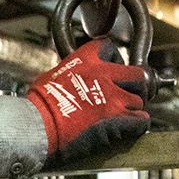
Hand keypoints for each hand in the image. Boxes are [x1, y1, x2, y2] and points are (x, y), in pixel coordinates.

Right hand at [25, 37, 153, 167]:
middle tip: (128, 95)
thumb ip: (72, 74)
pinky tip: (129, 130)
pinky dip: (137, 126)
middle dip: (134, 86)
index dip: (115, 61)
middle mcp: (104, 75)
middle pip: (137, 75)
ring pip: (139, 101)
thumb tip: (74, 80)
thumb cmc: (39, 107)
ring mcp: (114, 98)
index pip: (111, 48)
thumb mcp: (53, 76)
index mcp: (86, 60)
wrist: (37, 127)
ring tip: (121, 118)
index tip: (112, 72)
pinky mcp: (118, 120)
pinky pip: (142, 121)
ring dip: (132, 110)